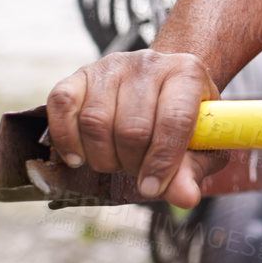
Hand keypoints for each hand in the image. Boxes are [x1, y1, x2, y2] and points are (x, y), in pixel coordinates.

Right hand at [45, 50, 226, 207]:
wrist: (162, 83)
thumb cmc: (184, 117)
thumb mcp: (200, 143)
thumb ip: (192, 170)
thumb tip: (185, 198)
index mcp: (187, 73)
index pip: (174, 120)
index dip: (162, 161)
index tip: (152, 188)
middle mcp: (149, 63)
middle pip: (132, 127)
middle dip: (132, 163)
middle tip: (136, 170)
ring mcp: (111, 66)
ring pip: (95, 122)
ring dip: (102, 157)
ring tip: (116, 160)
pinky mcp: (79, 75)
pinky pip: (62, 105)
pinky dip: (65, 138)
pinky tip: (79, 156)